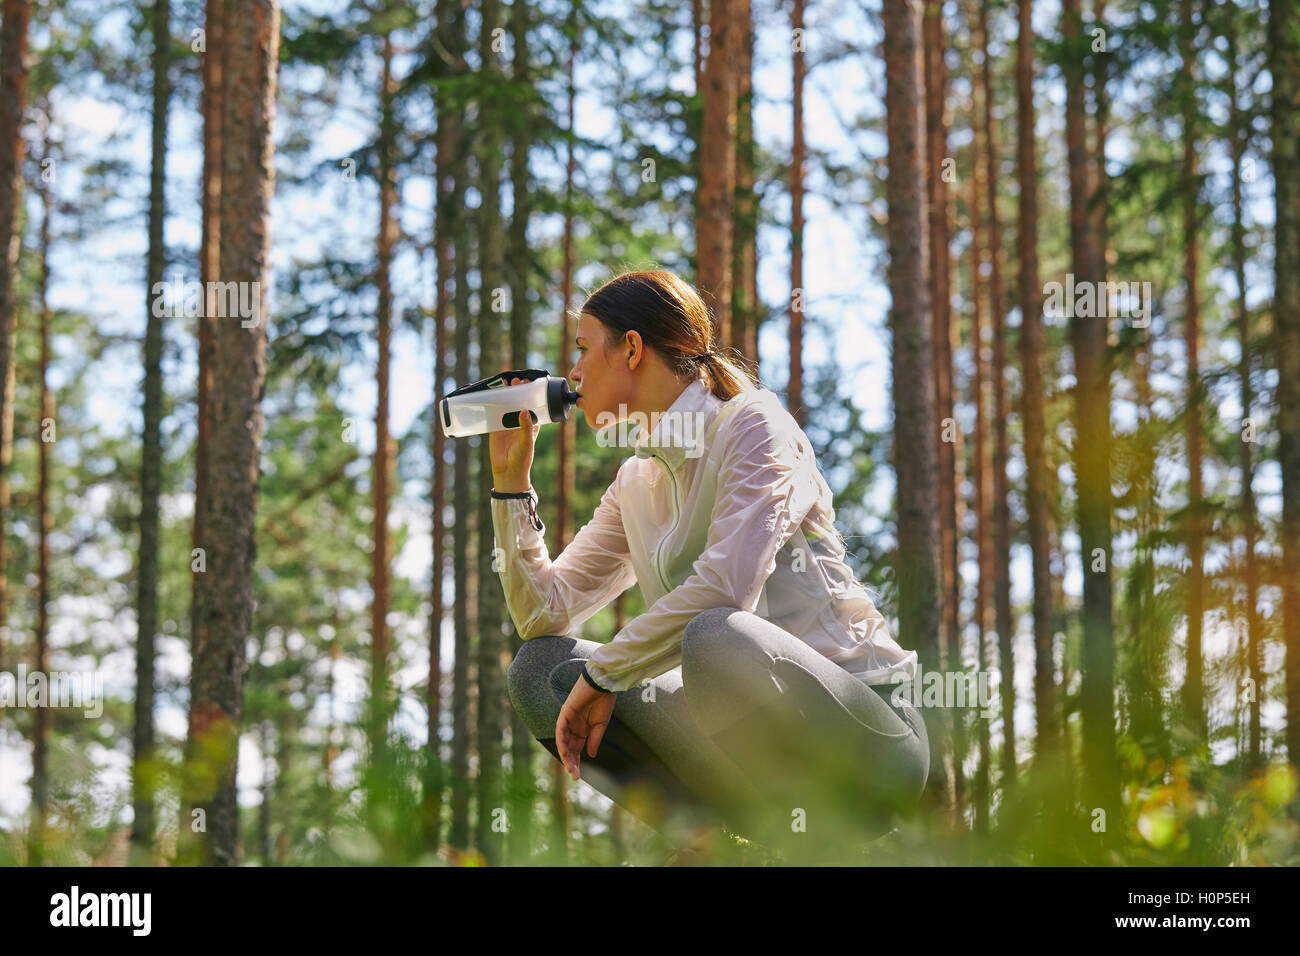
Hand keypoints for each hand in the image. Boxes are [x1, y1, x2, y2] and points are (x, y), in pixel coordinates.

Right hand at [489, 376, 540, 490]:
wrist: (508, 473)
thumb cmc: (522, 459)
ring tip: (507, 383)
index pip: (533, 405)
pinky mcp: (495, 428)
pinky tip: (492, 394)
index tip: (531, 383)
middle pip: (519, 402)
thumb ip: (526, 427)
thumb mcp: (527, 442)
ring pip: (506, 405)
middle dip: (518, 390)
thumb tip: (525, 411)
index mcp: (531, 425)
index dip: (532, 394)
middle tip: (517, 381)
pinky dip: (492, 404)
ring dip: (506, 394)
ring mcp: (506, 424)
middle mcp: (519, 422)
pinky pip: (493, 413)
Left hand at [556, 673, 616, 780]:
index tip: (578, 776)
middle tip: (575, 776)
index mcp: (582, 729)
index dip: (576, 762)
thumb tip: (591, 755)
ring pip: (563, 742)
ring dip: (566, 756)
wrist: (602, 684)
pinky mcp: (564, 714)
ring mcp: (567, 720)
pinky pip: (560, 731)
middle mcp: (573, 726)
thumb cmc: (603, 701)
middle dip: (571, 762)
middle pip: (568, 748)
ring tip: (570, 769)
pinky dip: (562, 742)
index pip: (576, 749)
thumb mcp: (600, 725)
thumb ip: (594, 740)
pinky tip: (565, 753)